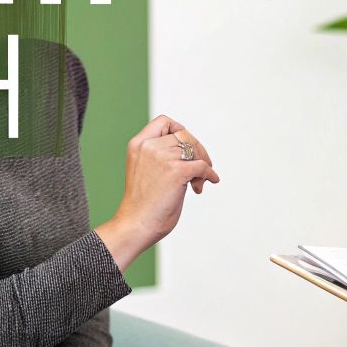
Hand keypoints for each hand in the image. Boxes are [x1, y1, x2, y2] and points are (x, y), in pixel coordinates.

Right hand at [96, 115, 220, 269]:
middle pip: (184, 135)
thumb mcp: (145, 169)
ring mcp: (163, 157)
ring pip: (195, 151)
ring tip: (196, 184)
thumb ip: (161, 155)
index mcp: (138, 144)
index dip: (180, 131)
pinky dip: (209, 174)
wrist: (136, 224)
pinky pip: (202, 166)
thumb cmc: (142, 203)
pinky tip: (208, 183)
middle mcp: (149, 147)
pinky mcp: (177, 171)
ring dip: (202, 165)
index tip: (186, 148)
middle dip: (196, 150)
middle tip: (198, 170)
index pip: (164, 122)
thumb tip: (193, 151)